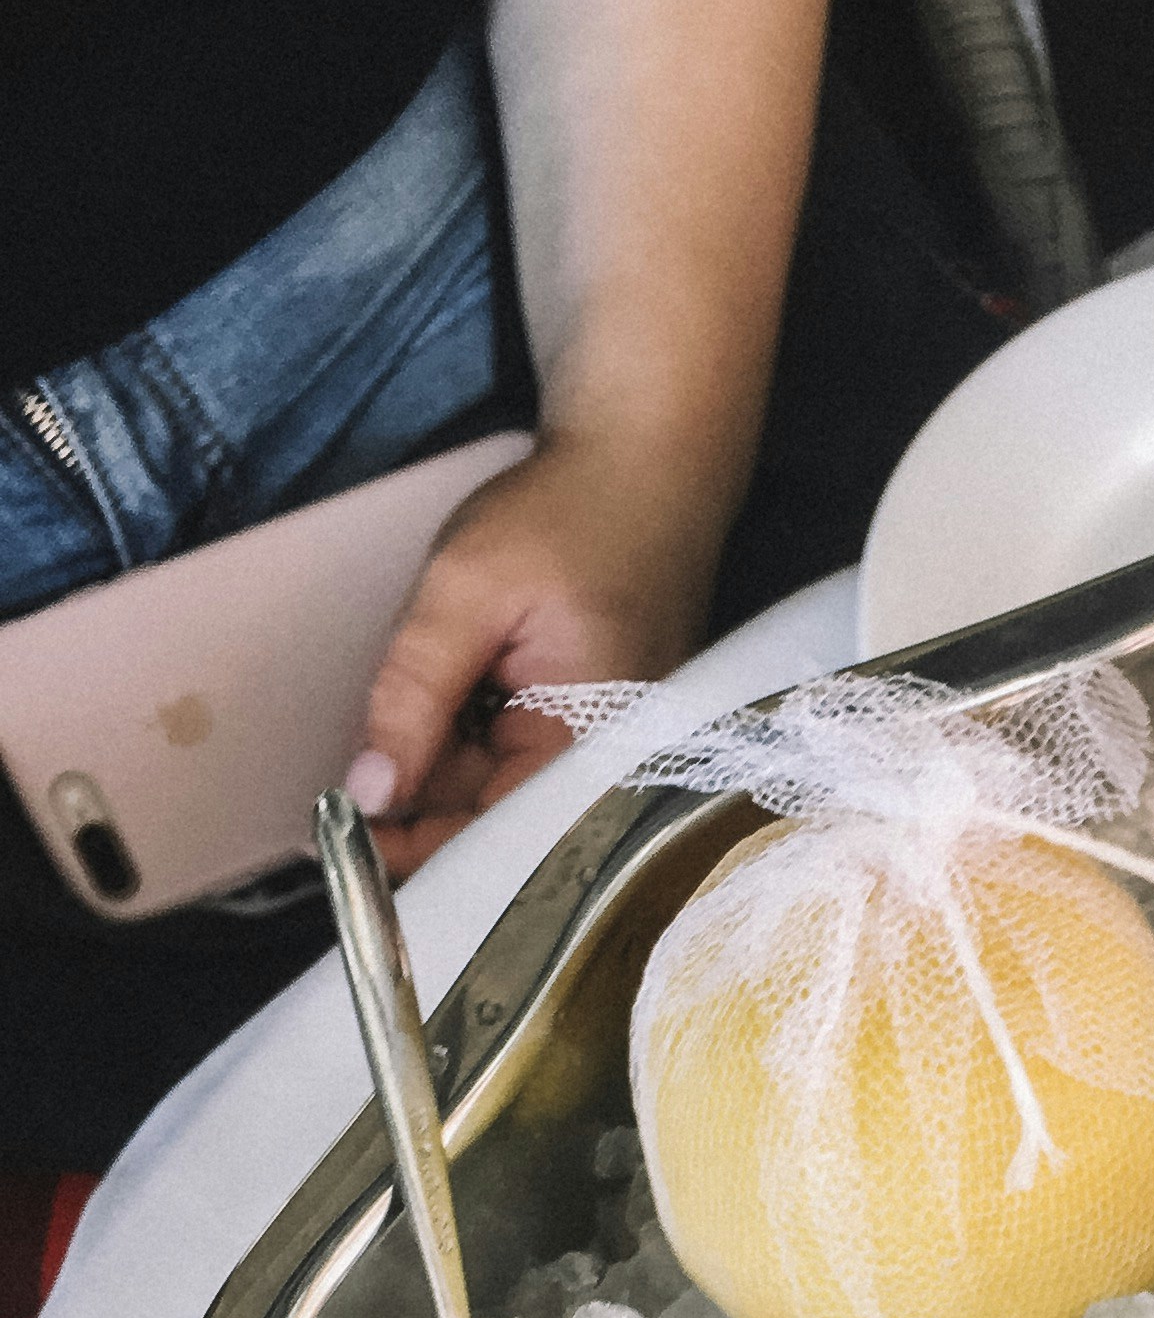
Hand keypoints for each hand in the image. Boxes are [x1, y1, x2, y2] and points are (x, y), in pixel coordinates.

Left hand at [346, 431, 734, 871]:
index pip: (495, 841)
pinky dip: (478, 736)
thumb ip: (413, 696)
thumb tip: (369, 793)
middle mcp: (611, 769)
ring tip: (443, 679)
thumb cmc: (569, 515)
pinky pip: (524, 760)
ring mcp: (608, 753)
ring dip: (447, 758)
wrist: (647, 466)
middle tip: (352, 766)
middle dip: (421, 795)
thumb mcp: (465, 594)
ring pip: (504, 789)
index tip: (341, 848)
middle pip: (498, 821)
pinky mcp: (599, 733)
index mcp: (590, 747)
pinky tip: (469, 683)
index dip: (415, 852)